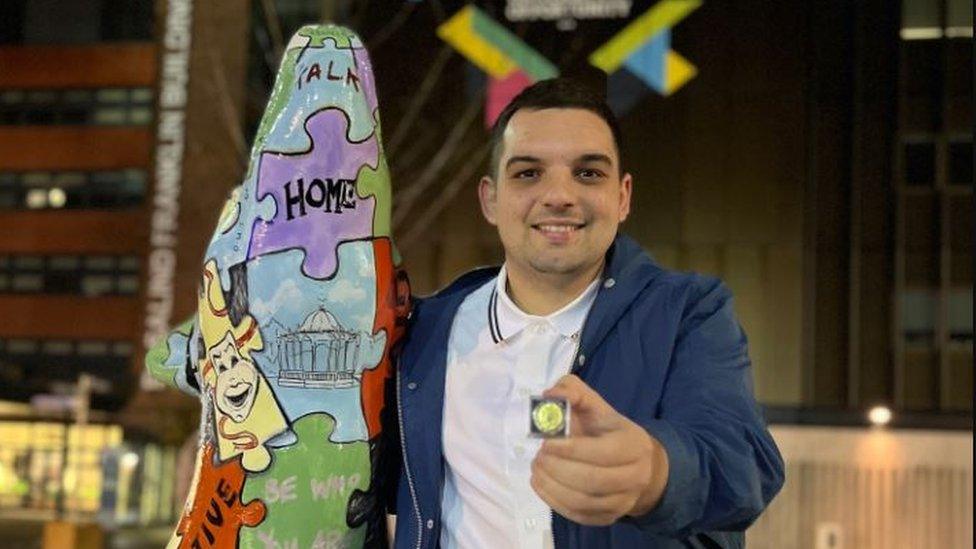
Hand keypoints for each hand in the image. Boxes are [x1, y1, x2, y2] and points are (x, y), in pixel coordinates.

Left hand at [530, 374, 668, 525]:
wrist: (636, 463)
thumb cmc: (607, 429)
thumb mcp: (594, 404)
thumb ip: (572, 391)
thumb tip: (549, 396)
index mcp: (633, 445)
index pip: (602, 453)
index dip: (570, 449)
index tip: (545, 442)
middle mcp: (635, 476)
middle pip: (592, 480)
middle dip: (558, 469)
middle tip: (538, 457)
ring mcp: (622, 501)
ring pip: (583, 501)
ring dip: (552, 486)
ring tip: (536, 469)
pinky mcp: (608, 518)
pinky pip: (578, 515)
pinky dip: (554, 501)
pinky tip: (541, 484)